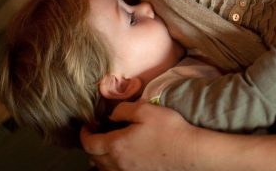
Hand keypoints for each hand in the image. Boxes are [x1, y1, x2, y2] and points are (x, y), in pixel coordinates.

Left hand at [80, 101, 197, 170]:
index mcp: (117, 145)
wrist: (190, 152)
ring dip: (101, 158)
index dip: (85, 134)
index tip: (87, 126)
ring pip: (104, 169)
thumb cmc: (169, 130)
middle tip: (97, 133)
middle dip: (91, 145)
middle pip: (94, 158)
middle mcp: (118, 164)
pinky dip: (112, 167)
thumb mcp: (145, 110)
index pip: (89, 143)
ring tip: (108, 147)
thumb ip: (123, 110)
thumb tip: (112, 115)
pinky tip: (122, 158)